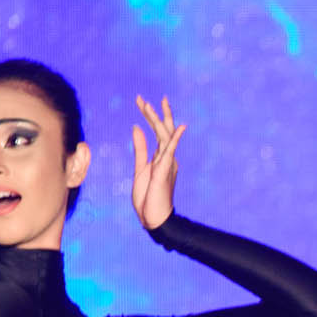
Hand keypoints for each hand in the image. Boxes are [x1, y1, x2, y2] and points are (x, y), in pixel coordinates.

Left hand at [130, 94, 184, 230]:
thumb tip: (136, 127)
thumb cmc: (147, 197)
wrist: (153, 218)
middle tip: (141, 98)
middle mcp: (167, 157)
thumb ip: (140, 148)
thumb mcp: (140, 168)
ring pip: (164, 136)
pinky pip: (171, 151)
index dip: (149, 116)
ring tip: (146, 105)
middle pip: (162, 130)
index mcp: (161, 157)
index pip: (156, 132)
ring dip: (156, 120)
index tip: (141, 102)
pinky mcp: (165, 170)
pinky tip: (180, 127)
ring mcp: (167, 162)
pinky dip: (175, 138)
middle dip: (153, 113)